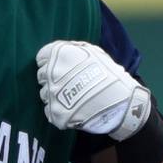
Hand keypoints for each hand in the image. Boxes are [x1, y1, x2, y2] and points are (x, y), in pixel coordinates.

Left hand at [35, 40, 151, 140]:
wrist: (122, 103)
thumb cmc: (109, 74)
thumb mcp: (94, 52)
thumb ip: (73, 49)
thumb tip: (60, 51)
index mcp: (59, 53)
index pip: (41, 57)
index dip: (51, 62)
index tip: (61, 69)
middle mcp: (51, 72)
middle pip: (41, 76)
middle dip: (53, 79)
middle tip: (70, 84)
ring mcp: (52, 94)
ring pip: (45, 94)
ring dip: (56, 96)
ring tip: (75, 98)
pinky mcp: (54, 113)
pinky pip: (50, 111)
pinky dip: (59, 111)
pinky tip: (74, 110)